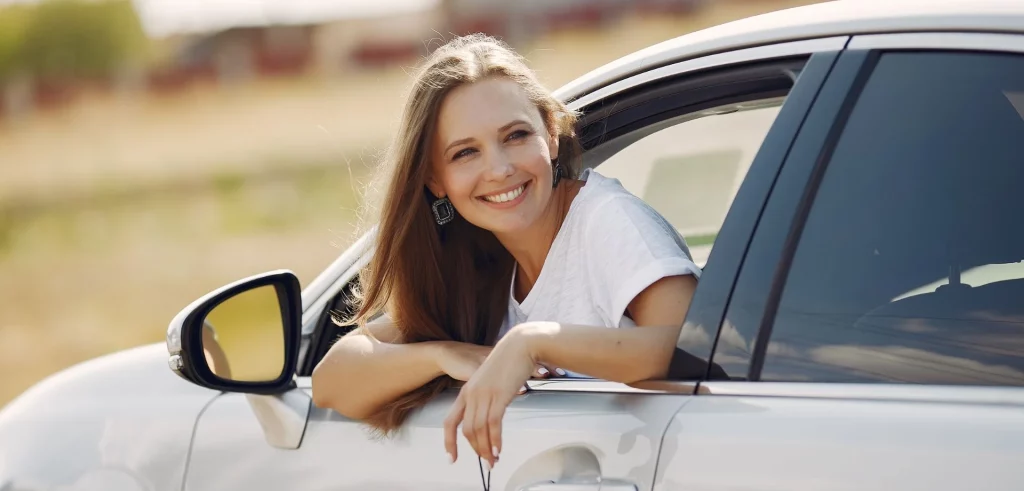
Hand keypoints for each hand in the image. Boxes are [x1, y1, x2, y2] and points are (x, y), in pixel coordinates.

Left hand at [444, 324, 542, 467]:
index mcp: (467, 391)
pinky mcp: (499, 395)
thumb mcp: (490, 381)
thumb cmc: (509, 360)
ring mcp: (484, 394)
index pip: (450, 421)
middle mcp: (471, 394)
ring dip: (486, 449)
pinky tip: (498, 449)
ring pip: (479, 430)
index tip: (451, 457)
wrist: (520, 344)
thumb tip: (492, 417)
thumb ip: (487, 398)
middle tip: (486, 462)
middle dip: (475, 450)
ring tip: (494, 460)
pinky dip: (495, 440)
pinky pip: (493, 424)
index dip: (449, 442)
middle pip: (466, 430)